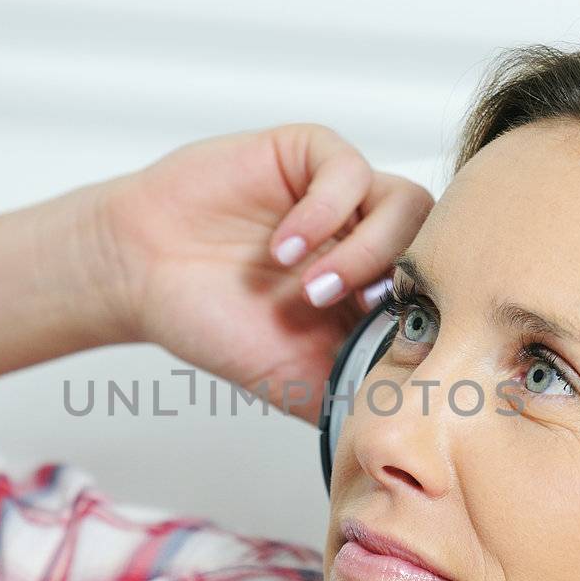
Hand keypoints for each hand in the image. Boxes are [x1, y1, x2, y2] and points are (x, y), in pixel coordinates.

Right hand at [95, 123, 432, 424]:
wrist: (141, 276)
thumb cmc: (215, 322)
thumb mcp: (293, 377)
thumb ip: (351, 392)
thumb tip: (405, 426)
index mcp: (376, 287)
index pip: (438, 290)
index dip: (426, 317)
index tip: (389, 351)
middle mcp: (367, 236)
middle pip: (434, 243)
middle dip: (400, 285)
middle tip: (351, 315)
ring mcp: (342, 195)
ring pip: (403, 204)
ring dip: (365, 253)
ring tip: (311, 289)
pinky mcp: (306, 154)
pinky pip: (347, 169)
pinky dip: (323, 213)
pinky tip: (283, 248)